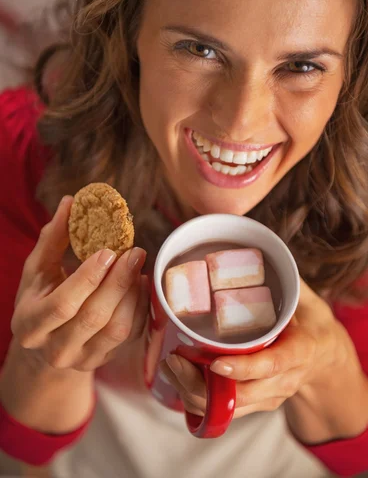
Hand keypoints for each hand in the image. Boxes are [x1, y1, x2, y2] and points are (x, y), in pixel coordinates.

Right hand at [11, 196, 148, 371]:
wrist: (45, 348)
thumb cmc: (40, 299)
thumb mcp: (37, 271)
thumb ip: (52, 239)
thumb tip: (70, 202)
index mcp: (32, 324)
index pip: (63, 305)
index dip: (88, 278)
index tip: (109, 250)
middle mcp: (55, 349)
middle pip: (94, 317)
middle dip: (118, 282)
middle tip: (135, 252)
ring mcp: (82, 359)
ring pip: (117, 330)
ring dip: (133, 294)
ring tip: (138, 266)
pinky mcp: (104, 360)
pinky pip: (131, 336)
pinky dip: (140, 308)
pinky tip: (140, 284)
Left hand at [160, 279, 357, 418]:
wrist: (327, 362)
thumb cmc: (313, 325)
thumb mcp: (308, 300)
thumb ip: (286, 279)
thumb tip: (260, 246)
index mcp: (300, 353)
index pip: (272, 365)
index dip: (243, 367)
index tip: (215, 363)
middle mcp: (284, 380)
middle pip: (242, 394)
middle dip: (203, 384)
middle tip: (174, 359)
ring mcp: (270, 397)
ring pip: (228, 409)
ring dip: (194, 393)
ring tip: (170, 366)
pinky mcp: (257, 405)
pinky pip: (225, 413)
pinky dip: (198, 400)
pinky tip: (178, 378)